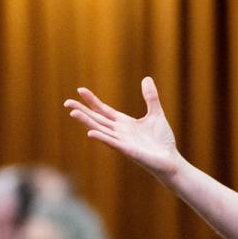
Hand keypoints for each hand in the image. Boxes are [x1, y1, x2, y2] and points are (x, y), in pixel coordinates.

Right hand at [64, 77, 180, 179]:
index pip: (104, 110)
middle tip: (67, 102)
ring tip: (73, 113)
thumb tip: (146, 78)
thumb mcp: (156, 114)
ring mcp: (122, 142)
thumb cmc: (162, 141)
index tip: (80, 90)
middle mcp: (119, 132)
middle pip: (97, 119)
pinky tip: (90, 133)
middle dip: (82, 111)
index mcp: (124, 123)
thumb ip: (150, 97)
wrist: (170, 160)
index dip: (92, 101)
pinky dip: (102, 138)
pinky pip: (113, 144)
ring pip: (101, 130)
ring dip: (87, 122)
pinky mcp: (128, 151)